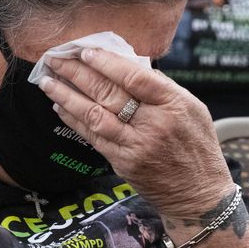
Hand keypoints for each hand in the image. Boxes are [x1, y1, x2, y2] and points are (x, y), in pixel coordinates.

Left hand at [38, 48, 233, 219]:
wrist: (200, 196)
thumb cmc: (196, 146)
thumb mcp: (192, 108)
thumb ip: (161, 86)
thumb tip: (127, 63)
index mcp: (173, 104)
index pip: (134, 77)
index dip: (106, 62)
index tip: (84, 51)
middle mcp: (154, 124)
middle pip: (108, 93)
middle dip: (77, 73)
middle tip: (56, 59)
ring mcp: (136, 145)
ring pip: (94, 115)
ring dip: (67, 96)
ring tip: (48, 82)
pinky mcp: (123, 163)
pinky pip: (93, 136)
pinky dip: (74, 120)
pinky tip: (60, 107)